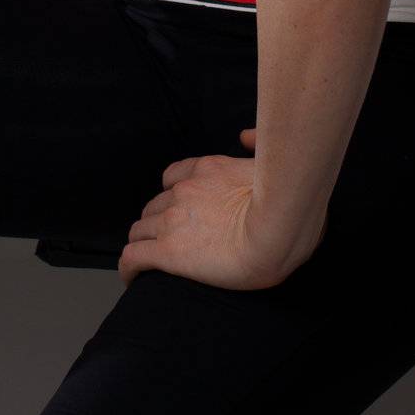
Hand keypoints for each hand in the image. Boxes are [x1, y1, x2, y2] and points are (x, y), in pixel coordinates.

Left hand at [118, 127, 326, 292]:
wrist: (278, 229)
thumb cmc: (286, 203)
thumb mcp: (271, 163)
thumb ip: (256, 145)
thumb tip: (245, 135)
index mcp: (206, 170)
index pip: (172, 178)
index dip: (170, 196)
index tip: (175, 210)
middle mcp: (183, 191)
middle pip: (154, 206)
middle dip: (157, 222)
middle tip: (167, 241)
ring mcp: (172, 220)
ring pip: (140, 230)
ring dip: (143, 244)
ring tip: (146, 264)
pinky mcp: (168, 252)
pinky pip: (133, 257)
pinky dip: (128, 268)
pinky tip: (131, 279)